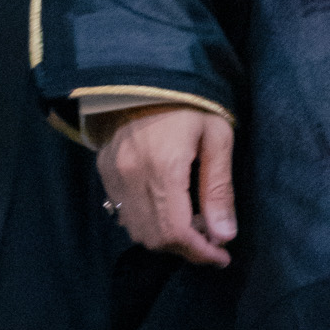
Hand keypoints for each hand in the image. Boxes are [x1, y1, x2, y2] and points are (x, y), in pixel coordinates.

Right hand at [96, 105, 235, 266]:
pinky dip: (146, 223)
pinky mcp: (104, 171)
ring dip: (166, 239)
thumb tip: (225, 235)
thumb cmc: (190, 100)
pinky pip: (123, 212)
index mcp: (164, 168)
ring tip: (193, 224)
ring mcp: (113, 176)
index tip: (222, 256)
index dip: (200, 252)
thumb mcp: (217, 135)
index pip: (177, 233)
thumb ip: (219, 188)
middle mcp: (132, 178)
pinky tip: (168, 209)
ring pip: (137, 231)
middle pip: (155, 239)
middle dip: (186, 249)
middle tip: (212, 240)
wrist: (145, 73)